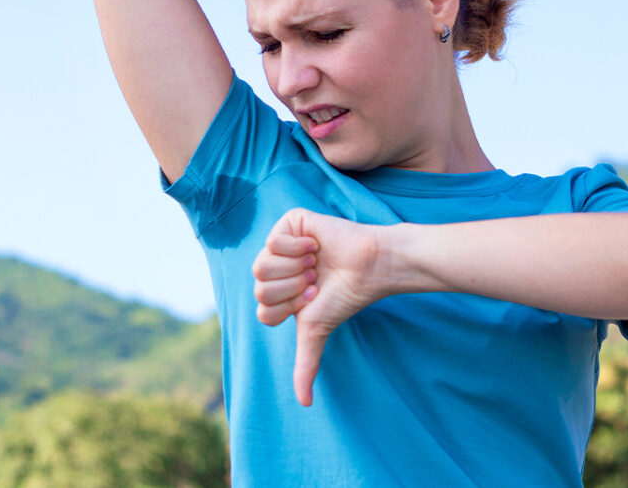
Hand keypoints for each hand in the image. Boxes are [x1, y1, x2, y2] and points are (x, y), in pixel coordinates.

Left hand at [252, 208, 386, 405]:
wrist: (369, 266)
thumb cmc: (345, 295)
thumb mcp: (317, 331)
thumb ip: (306, 364)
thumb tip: (304, 404)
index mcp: (277, 292)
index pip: (262, 310)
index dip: (290, 308)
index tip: (314, 299)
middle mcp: (275, 268)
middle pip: (259, 288)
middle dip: (293, 289)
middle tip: (315, 280)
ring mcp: (280, 244)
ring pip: (261, 265)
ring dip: (295, 269)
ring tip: (315, 263)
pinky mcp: (289, 223)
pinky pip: (273, 240)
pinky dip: (298, 247)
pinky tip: (314, 245)